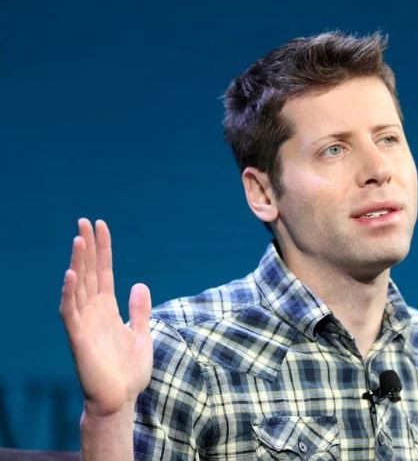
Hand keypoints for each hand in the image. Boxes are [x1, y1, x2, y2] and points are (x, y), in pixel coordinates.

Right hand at [60, 218, 152, 417]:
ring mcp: (85, 324)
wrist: (121, 399)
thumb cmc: (128, 371)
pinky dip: (70, 294)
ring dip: (78, 264)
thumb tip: (139, 284)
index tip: (100, 226)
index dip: (103, 249)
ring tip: (79, 240)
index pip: (105, 272)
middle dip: (88, 248)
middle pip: (90, 273)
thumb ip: (140, 309)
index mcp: (109, 309)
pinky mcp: (79, 339)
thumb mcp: (141, 333)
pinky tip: (71, 275)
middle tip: (84, 222)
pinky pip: (70, 313)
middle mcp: (94, 312)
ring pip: (79, 287)